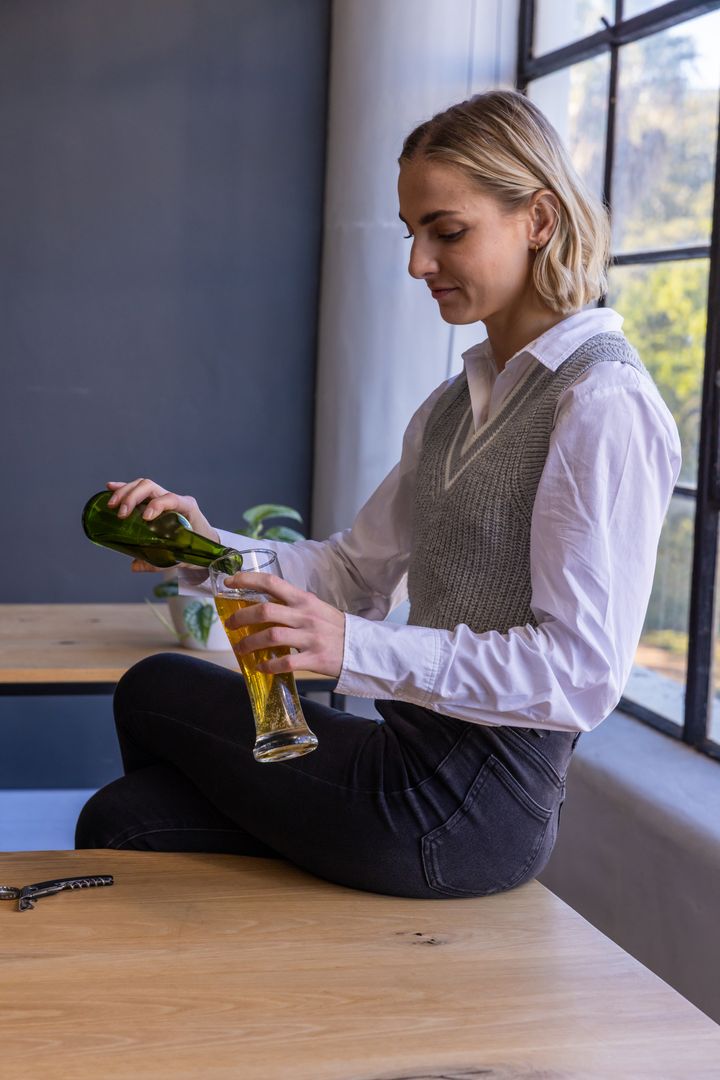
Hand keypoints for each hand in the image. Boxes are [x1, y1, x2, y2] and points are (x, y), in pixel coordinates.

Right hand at [105, 478, 218, 572]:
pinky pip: (139, 491)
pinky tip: (111, 488)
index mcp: (187, 508)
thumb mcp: (180, 557)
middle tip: (121, 514)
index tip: (145, 518)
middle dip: (133, 497)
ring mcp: (164, 497)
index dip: (157, 505)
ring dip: (125, 492)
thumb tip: (134, 566)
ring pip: (143, 486)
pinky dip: (124, 489)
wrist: (206, 544)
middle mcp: (175, 499)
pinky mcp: (155, 501)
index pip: (171, 498)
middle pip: (151, 487)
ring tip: (111, 504)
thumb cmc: (196, 549)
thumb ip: (159, 562)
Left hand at [224, 572, 344, 679]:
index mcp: (304, 600)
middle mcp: (306, 615)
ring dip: (250, 643)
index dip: (247, 580)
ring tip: (240, 649)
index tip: (230, 582)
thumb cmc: (335, 628)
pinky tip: (261, 667)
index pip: (272, 582)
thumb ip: (293, 606)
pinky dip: (269, 665)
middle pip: (265, 611)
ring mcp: (310, 637)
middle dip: (241, 617)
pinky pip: (286, 662)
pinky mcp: (315, 658)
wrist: (362, 649)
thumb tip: (263, 606)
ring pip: (271, 636)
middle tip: (230, 624)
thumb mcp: (316, 608)